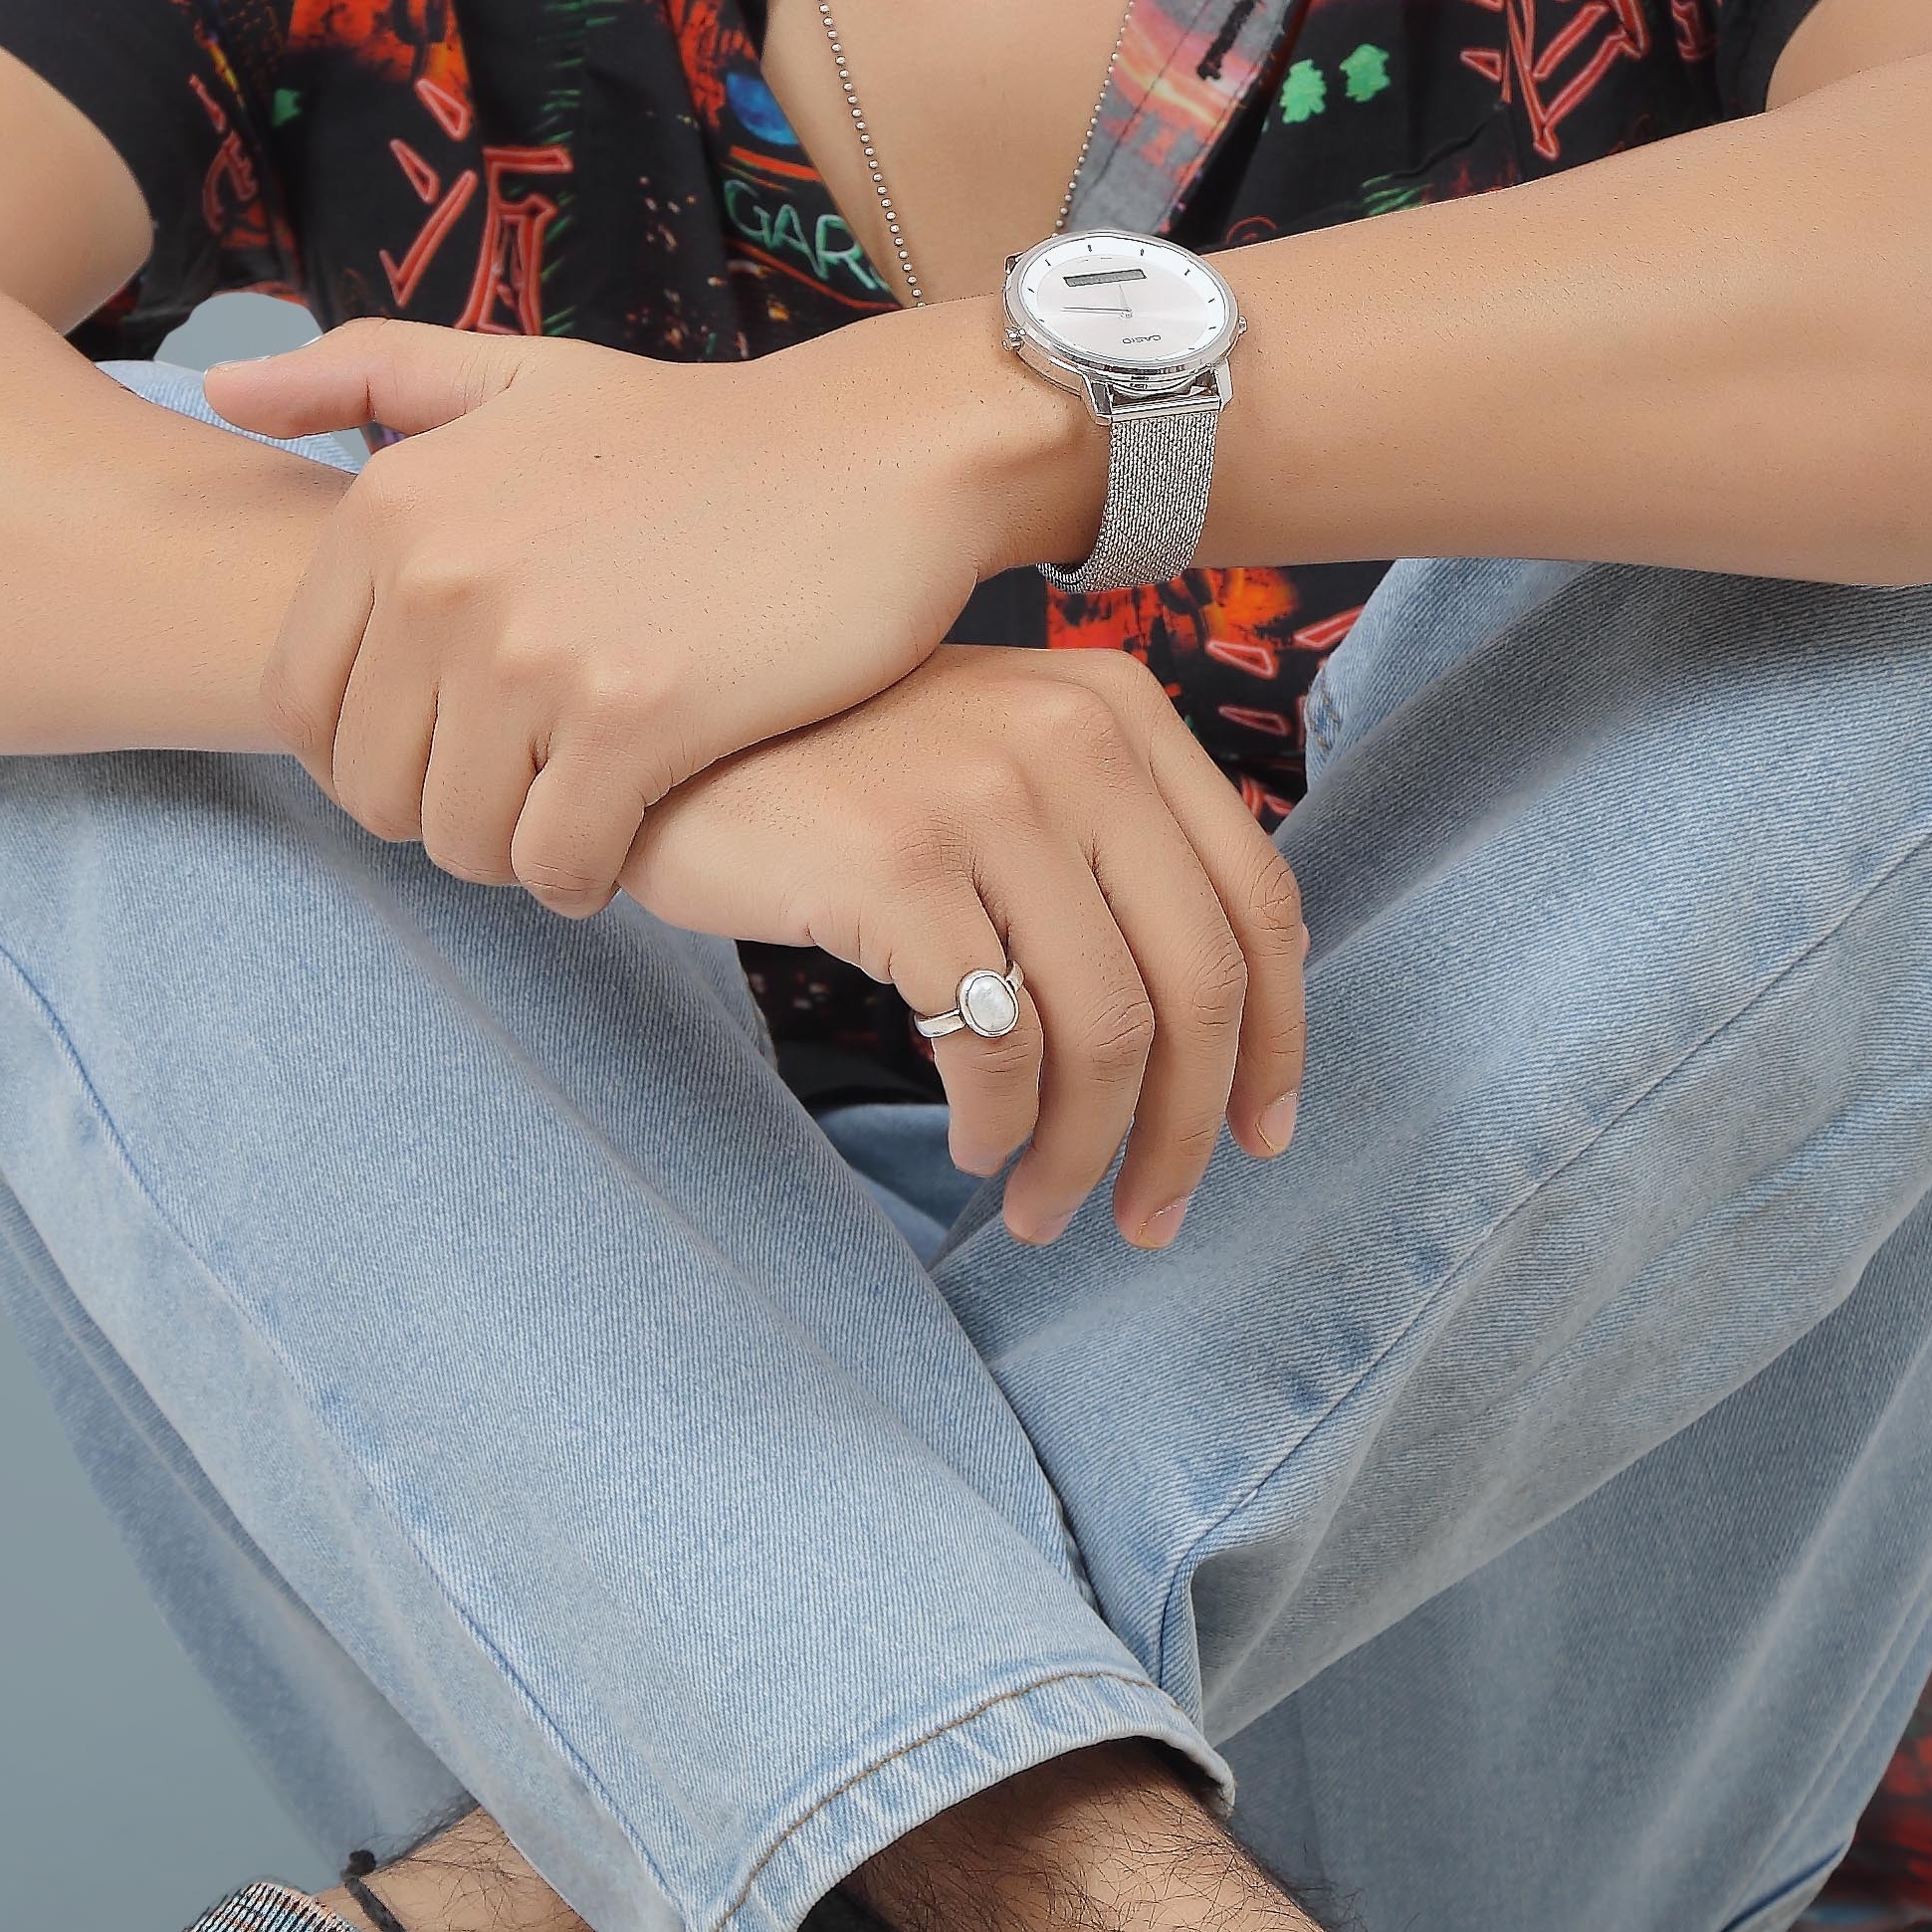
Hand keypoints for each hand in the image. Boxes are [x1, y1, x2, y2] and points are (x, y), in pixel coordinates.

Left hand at [206, 310, 1099, 905]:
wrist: (875, 453)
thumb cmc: (696, 431)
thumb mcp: (521, 375)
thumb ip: (367, 376)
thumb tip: (220, 389)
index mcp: (392, 507)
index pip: (299, 708)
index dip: (370, 753)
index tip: (454, 743)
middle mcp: (440, 576)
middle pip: (371, 792)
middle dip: (441, 811)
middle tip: (527, 789)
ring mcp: (530, 651)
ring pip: (460, 843)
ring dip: (518, 852)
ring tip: (579, 808)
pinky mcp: (630, 718)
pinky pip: (557, 866)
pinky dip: (589, 875)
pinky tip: (635, 830)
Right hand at [619, 646, 1307, 1249]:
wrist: (654, 743)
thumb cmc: (827, 777)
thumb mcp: (993, 762)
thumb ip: (1101, 844)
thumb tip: (1209, 1031)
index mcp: (1123, 711)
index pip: (1257, 900)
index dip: (1277, 1040)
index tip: (1258, 1138)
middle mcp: (1076, 738)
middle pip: (1199, 985)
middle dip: (1188, 1132)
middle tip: (1152, 1219)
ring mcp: (988, 796)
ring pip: (1104, 1032)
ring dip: (1084, 1154)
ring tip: (1046, 1208)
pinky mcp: (899, 863)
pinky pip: (995, 1045)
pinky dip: (998, 1127)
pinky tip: (974, 1147)